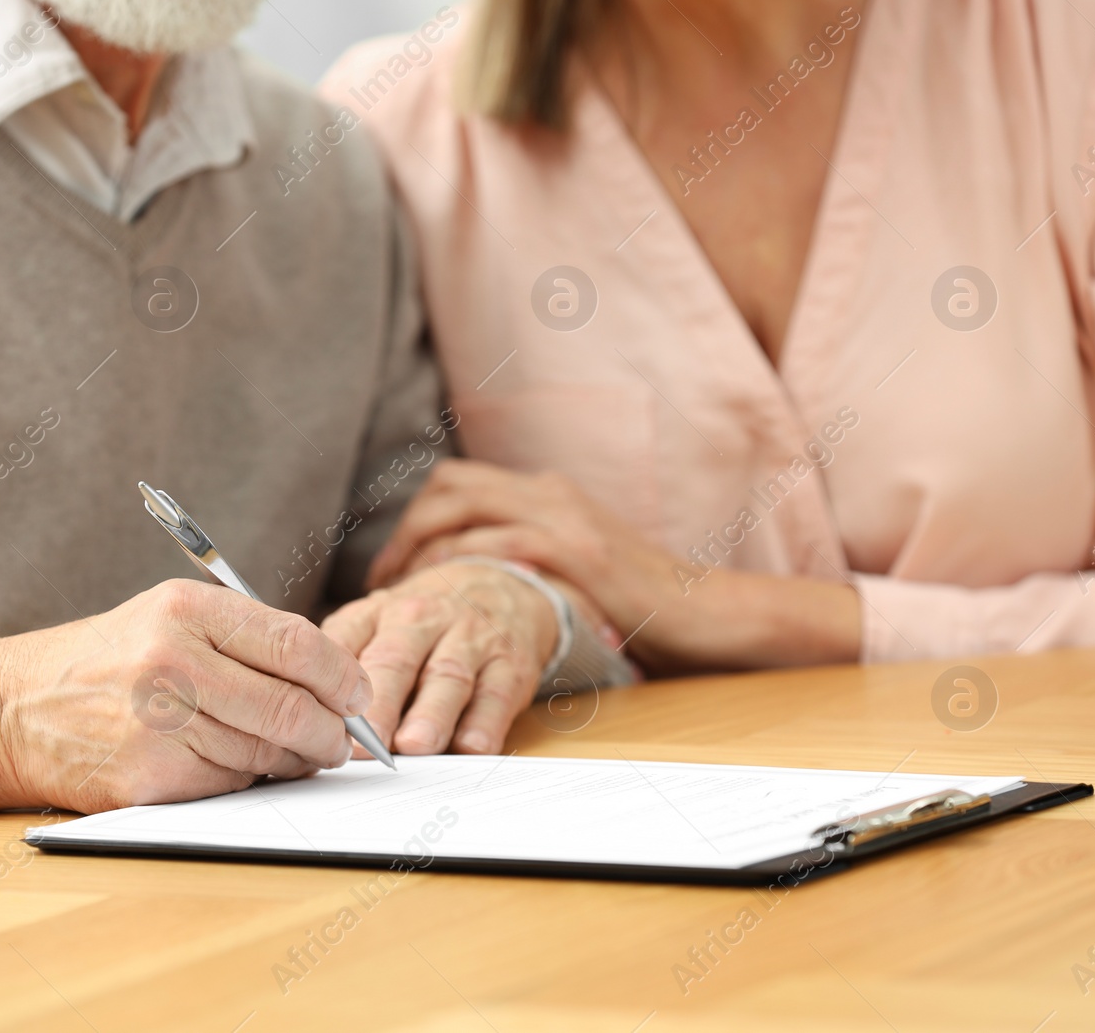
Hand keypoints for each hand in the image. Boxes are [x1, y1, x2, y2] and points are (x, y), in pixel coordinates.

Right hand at [0, 579, 372, 814]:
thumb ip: (244, 638)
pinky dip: (248, 778)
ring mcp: (158, 722)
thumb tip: (333, 681)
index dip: (342, 675)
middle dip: (331, 731)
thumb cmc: (106, 661)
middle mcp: (172, 660)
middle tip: (342, 740)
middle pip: (289, 705)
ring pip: (265, 751)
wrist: (13, 709)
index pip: (294, 643)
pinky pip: (230, 782)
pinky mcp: (148, 775)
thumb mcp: (168, 616)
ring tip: (297, 753)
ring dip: (294, 759)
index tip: (359, 694)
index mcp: (185, 609)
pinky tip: (241, 766)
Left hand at [321, 562, 557, 755]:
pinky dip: (485, 722)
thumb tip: (302, 720)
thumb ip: (342, 662)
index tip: (315, 715)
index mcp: (378, 613)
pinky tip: (471, 746)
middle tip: (363, 743)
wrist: (500, 586)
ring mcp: (470, 640)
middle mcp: (422, 620)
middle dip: (379, 704)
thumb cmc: (422, 624)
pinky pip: (497, 694)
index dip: (328, 679)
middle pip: (396, 659)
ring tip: (414, 745)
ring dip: (431, 714)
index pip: (347, 640)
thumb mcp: (376, 623)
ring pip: (448, 676)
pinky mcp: (510, 664)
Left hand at [367, 460, 860, 671]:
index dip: (416, 519)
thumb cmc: (643, 604)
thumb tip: (480, 584)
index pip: (459, 482)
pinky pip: (497, 544)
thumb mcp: (579, 567)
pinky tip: (445, 596)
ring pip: (462, 507)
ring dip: (420, 548)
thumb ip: (534, 560)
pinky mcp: (575, 551)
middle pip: (448, 485)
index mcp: (548, 493)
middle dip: (405, 530)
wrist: (710, 612)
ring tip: (401, 593)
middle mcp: (549, 492)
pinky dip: (460, 565)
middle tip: (384, 580)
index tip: (394, 565)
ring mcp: (562, 517)